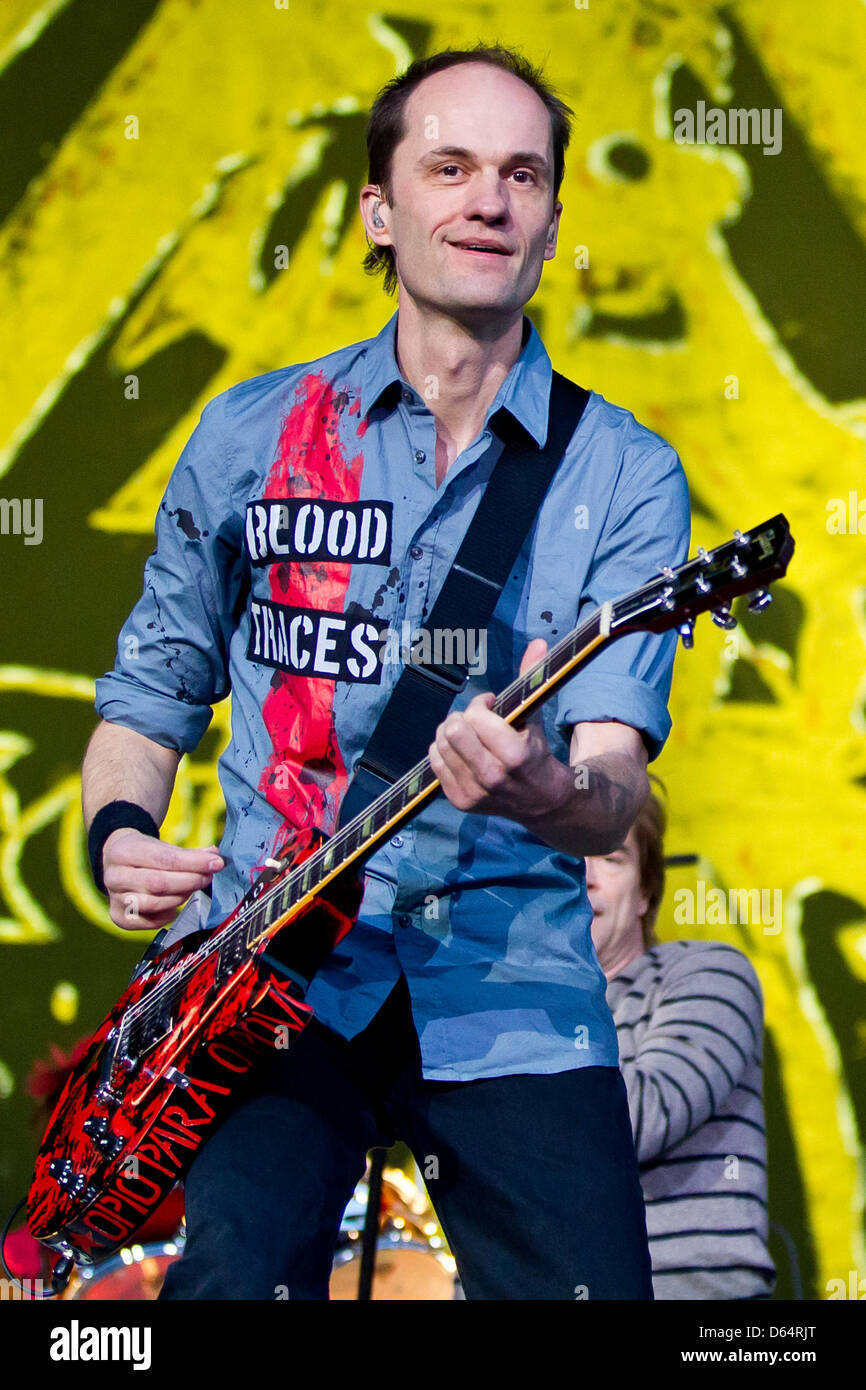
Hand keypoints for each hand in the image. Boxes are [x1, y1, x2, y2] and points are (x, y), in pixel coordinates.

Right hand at [102, 828, 223, 930]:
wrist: (116, 862)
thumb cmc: (144, 854)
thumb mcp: (162, 846)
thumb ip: (189, 853)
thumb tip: (215, 857)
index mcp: (123, 852)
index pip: (163, 858)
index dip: (193, 862)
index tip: (216, 863)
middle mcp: (114, 876)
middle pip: (158, 883)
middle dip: (189, 881)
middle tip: (207, 878)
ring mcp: (114, 899)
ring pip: (154, 904)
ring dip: (180, 898)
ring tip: (192, 889)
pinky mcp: (118, 917)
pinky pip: (148, 922)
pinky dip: (167, 915)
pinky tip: (175, 906)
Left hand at [428, 638, 571, 823]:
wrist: (542, 801)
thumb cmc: (536, 753)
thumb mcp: (535, 717)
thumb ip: (532, 679)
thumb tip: (538, 642)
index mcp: (513, 756)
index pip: (475, 716)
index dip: (481, 704)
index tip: (491, 705)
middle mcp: (491, 777)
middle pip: (451, 731)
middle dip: (463, 718)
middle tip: (476, 721)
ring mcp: (473, 792)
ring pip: (439, 745)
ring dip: (451, 733)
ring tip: (469, 735)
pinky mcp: (459, 801)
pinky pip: (434, 762)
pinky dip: (443, 750)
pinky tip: (462, 750)